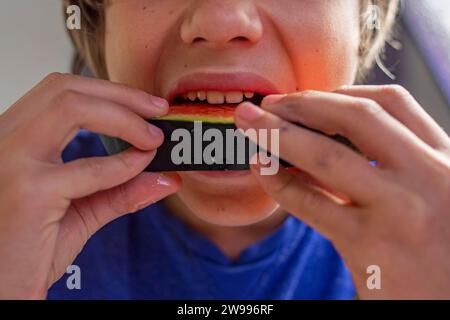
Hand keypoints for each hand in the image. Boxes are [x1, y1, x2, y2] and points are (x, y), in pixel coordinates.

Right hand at [0, 73, 180, 298]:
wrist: (0, 290)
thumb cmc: (31, 249)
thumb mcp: (81, 212)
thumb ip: (120, 190)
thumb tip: (166, 177)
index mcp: (12, 137)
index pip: (60, 91)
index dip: (111, 92)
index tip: (149, 107)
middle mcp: (4, 139)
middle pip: (66, 89)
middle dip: (122, 95)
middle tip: (159, 111)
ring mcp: (11, 161)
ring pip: (72, 107)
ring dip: (124, 117)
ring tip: (154, 138)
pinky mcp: (28, 191)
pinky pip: (89, 168)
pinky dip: (124, 165)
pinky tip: (142, 166)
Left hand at [235, 85, 449, 298]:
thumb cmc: (440, 250)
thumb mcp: (435, 194)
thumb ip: (399, 163)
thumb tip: (328, 136)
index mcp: (446, 158)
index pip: (393, 102)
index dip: (341, 91)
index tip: (307, 97)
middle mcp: (428, 176)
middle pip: (356, 116)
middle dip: (302, 103)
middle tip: (267, 103)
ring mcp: (399, 210)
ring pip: (326, 155)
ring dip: (278, 133)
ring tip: (249, 124)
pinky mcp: (369, 246)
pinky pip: (310, 204)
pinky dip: (279, 182)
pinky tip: (262, 170)